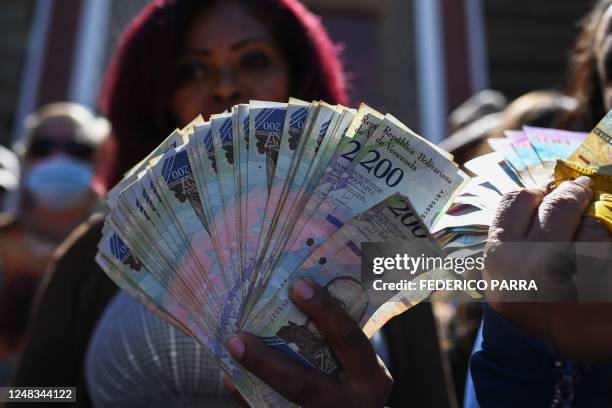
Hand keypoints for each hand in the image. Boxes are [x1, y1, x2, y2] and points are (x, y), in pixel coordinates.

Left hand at [224, 278, 392, 406]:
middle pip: (303, 384)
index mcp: (370, 378)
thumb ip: (339, 338)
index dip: (325, 311)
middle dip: (266, 361)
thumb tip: (295, 292)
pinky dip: (248, 398)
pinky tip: (231, 377)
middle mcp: (350, 403)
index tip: (298, 285)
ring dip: (254, 377)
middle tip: (237, 337)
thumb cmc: (359, 380)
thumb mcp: (362, 363)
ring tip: (231, 349)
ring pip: (285, 401)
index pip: (348, 339)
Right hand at [485, 176, 611, 360]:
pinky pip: (610, 249)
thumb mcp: (500, 265)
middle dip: (573, 195)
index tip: (544, 196)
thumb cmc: (519, 296)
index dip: (535, 193)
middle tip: (579, 191)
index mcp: (502, 253)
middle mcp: (534, 262)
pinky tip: (598, 255)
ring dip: (593, 225)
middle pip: (559, 204)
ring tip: (588, 235)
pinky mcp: (603, 289)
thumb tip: (547, 190)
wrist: (538, 348)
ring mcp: (572, 277)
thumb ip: (513, 230)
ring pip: (594, 225)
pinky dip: (606, 247)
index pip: (518, 199)